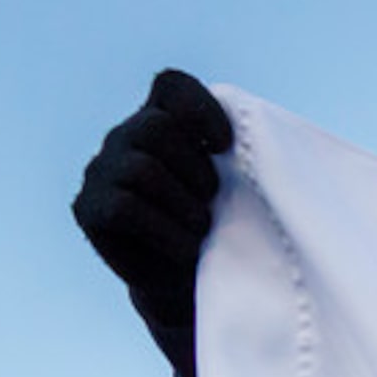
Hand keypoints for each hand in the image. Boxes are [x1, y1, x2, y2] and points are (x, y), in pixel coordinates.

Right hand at [72, 69, 232, 376]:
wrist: (195, 291)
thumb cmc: (228, 233)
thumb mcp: (245, 189)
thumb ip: (249, 155)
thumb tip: (287, 141)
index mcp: (162, 120)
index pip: (170, 85)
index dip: (199, 108)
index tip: (226, 145)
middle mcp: (124, 137)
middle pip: (155, 128)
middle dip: (197, 170)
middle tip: (214, 202)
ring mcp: (100, 170)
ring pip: (141, 168)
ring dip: (185, 205)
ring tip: (202, 229)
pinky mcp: (89, 209)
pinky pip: (126, 206)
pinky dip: (166, 231)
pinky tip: (187, 248)